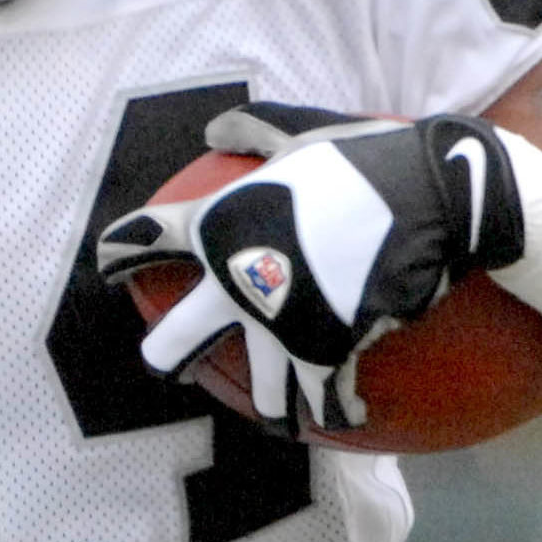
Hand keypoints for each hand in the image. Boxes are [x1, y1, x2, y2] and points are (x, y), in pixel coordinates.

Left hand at [95, 101, 522, 432]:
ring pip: (256, 392)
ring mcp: (275, 327)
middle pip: (172, 344)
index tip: (109, 268)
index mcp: (214, 228)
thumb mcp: (301, 129)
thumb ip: (252, 130)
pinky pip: (323, 402)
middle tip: (175, 366)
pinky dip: (336, 411)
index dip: (117, 255)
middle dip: (168, 360)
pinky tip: (349, 414)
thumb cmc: (364, 158)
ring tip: (276, 412)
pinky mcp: (325, 354)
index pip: (143, 242)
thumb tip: (212, 126)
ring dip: (268, 403)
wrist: (433, 197)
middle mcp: (232, 285)